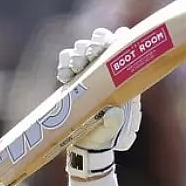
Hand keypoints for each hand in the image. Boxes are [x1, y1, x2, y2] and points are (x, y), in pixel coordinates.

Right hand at [56, 27, 141, 177]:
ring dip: (78, 52)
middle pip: (100, 44)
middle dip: (94, 43)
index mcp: (122, 77)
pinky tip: (63, 75)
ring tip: (76, 65)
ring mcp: (88, 73)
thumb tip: (114, 113)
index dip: (118, 39)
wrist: (87, 146)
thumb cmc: (107, 137)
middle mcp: (105, 71)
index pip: (122, 50)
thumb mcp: (113, 134)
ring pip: (82, 50)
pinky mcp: (73, 80)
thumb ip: (114, 124)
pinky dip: (63, 65)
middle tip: (91, 52)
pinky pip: (65, 64)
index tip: (114, 40)